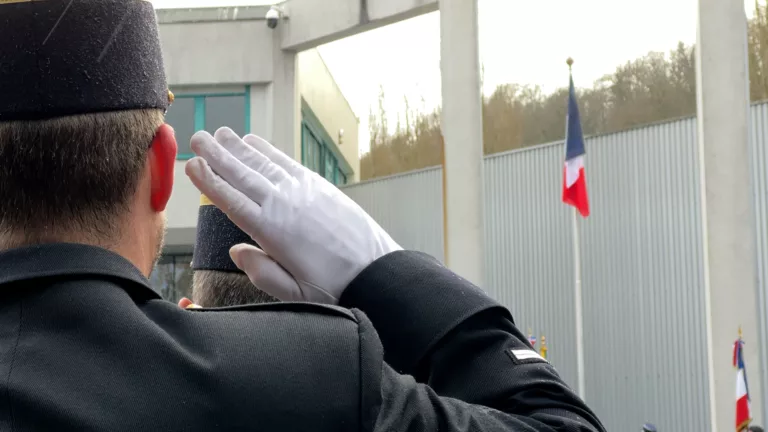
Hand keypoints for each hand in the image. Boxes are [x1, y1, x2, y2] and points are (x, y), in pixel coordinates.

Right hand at [184, 128, 401, 303]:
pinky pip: (287, 162)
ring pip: (263, 164)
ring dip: (239, 148)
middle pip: (242, 175)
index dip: (209, 181)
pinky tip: (254, 142)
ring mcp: (302, 191)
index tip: (191, 165)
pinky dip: (268, 151)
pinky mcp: (319, 186)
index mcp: (271, 231)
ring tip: (220, 135)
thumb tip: (236, 251)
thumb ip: (261, 271)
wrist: (376, 272)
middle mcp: (283, 204)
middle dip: (217, 155)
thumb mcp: (292, 293)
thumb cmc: (334, 286)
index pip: (231, 200)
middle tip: (198, 137)